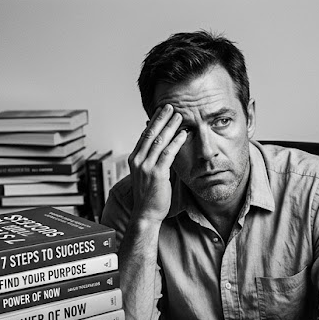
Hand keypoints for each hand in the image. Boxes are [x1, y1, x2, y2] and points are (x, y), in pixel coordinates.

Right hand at [128, 104, 187, 223]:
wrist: (146, 213)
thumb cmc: (150, 195)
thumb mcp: (149, 174)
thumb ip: (155, 160)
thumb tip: (164, 148)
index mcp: (135, 158)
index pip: (144, 135)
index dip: (154, 122)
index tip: (162, 111)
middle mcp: (138, 160)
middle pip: (150, 134)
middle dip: (161, 118)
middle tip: (170, 106)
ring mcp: (146, 166)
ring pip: (159, 141)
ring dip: (170, 127)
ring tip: (179, 116)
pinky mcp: (156, 174)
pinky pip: (167, 154)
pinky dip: (176, 142)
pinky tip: (183, 134)